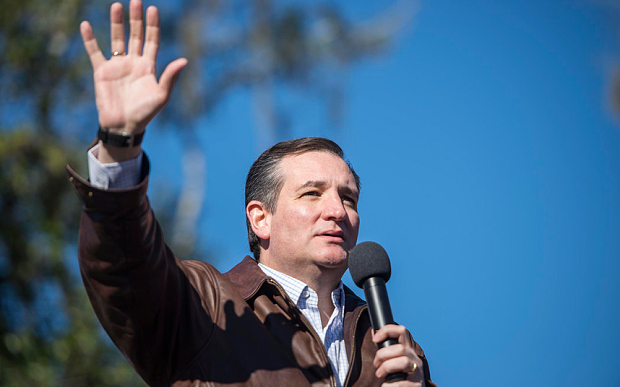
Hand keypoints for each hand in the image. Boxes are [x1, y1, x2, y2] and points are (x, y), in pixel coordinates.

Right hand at [80, 0, 186, 160]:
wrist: (124, 126)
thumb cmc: (145, 113)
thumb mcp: (161, 96)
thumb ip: (170, 77)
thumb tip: (184, 61)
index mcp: (149, 67)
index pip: (152, 40)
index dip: (152, 25)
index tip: (153, 9)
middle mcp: (133, 62)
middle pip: (135, 35)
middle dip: (136, 19)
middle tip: (136, 1)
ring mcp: (117, 66)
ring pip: (116, 39)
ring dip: (116, 23)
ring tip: (117, 6)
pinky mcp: (102, 72)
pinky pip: (95, 52)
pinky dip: (90, 39)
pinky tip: (86, 25)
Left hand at [373, 324, 423, 386]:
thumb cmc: (398, 376)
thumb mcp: (393, 360)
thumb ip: (385, 348)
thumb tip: (373, 332)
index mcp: (408, 350)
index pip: (402, 331)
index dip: (387, 331)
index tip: (375, 339)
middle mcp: (415, 359)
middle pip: (401, 348)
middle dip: (383, 354)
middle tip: (376, 364)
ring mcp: (418, 372)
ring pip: (404, 362)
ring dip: (387, 367)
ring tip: (379, 374)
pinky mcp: (417, 385)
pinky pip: (401, 383)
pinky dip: (389, 385)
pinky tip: (386, 386)